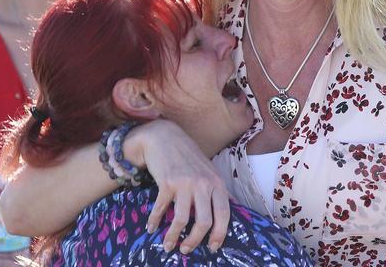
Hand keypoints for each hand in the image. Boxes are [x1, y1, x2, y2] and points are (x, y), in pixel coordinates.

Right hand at [124, 120, 230, 253]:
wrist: (164, 136)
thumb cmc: (188, 156)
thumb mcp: (208, 170)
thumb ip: (218, 189)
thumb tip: (234, 207)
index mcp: (216, 182)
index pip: (224, 213)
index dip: (220, 234)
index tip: (213, 247)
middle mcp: (203, 183)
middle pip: (204, 222)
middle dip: (195, 241)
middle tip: (187, 249)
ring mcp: (185, 183)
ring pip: (182, 219)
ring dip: (173, 237)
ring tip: (168, 246)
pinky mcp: (167, 182)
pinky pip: (161, 209)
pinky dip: (154, 221)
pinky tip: (151, 228)